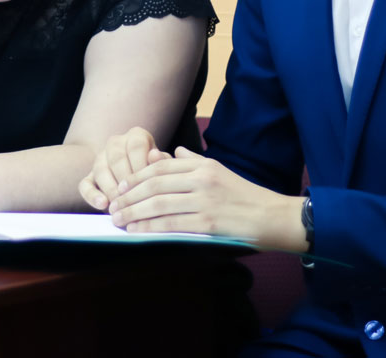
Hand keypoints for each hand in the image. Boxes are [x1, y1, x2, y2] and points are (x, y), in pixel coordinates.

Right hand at [78, 126, 170, 210]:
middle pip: (117, 158)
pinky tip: (102, 204)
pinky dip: (92, 195)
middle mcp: (116, 143)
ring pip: (100, 169)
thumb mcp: (164, 166)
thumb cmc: (158, 171)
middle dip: (126, 180)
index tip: (148, 185)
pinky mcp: (89, 177)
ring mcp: (100, 159)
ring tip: (121, 205)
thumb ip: (161, 161)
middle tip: (134, 199)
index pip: (136, 145)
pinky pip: (85, 185)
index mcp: (136, 136)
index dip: (142, 165)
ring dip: (111, 188)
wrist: (138, 177)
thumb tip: (155, 156)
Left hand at [109, 146, 307, 252]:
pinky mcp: (208, 222)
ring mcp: (204, 201)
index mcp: (203, 165)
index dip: (137, 177)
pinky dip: (149, 227)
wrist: (273, 216)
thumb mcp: (220, 170)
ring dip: (133, 212)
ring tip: (118, 219)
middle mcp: (201, 179)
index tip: (121, 186)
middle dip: (129, 195)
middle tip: (112, 205)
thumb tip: (170, 154)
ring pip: (158, 203)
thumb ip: (193, 162)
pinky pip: (171, 224)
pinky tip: (136, 230)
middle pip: (154, 184)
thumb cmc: (245, 196)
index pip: (161, 167)